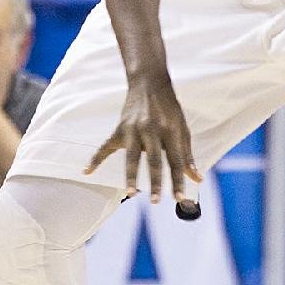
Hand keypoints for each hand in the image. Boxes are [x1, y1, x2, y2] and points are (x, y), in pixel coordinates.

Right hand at [84, 75, 201, 202]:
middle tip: (157, 201)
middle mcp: (152, 129)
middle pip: (154, 160)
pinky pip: (105, 146)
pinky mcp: (119, 128)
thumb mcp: (182, 128)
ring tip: (131, 194)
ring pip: (131, 156)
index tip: (181, 198)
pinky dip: (95, 159)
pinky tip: (87, 172)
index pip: (176, 160)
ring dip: (131, 176)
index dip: (179, 180)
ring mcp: (133, 129)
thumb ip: (187, 155)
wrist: (149, 83)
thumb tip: (197, 180)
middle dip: (156, 181)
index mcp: (170, 130)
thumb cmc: (170, 109)